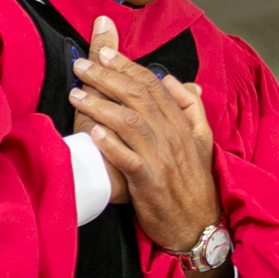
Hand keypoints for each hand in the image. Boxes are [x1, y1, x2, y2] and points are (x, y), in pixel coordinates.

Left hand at [70, 16, 220, 253]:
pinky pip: (128, 160)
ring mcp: (161, 159)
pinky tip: (92, 132)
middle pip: (138, 97)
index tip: (103, 51)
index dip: (127, 65)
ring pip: (130, 123)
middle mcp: (173, 136)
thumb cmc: (194, 183)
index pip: (153, 85)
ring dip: (100, 105)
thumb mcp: (202, 142)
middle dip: (107, 77)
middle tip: (81, 65)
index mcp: (183, 124)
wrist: (199, 226)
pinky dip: (111, 144)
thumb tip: (177, 81)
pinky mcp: (149, 183)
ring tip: (76, 94)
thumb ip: (191, 109)